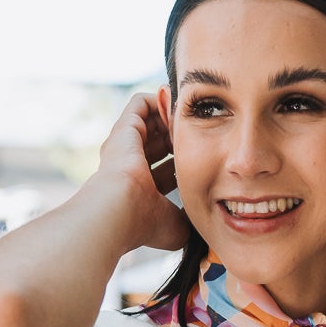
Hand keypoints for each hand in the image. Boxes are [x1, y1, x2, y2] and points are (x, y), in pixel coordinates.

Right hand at [94, 92, 188, 252]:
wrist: (118, 211)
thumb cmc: (144, 224)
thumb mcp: (174, 226)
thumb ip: (190, 218)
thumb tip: (204, 218)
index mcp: (141, 189)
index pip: (166, 170)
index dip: (187, 165)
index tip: (207, 162)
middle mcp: (129, 166)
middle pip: (160, 143)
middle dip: (182, 139)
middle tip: (203, 137)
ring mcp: (125, 145)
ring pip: (152, 121)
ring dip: (173, 118)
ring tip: (193, 118)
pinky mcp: (123, 127)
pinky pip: (141, 103)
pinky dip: (160, 100)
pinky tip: (179, 107)